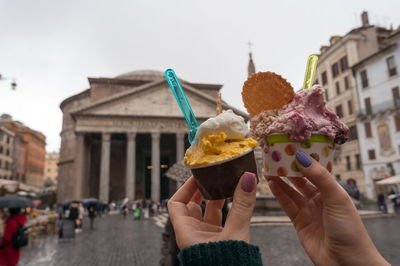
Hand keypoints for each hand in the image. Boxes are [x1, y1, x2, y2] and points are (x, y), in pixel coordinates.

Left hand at [168, 172, 256, 248]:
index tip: (198, 176)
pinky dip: (228, 209)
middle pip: (193, 205)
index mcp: (186, 233)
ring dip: (218, 198)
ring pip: (208, 212)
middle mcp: (193, 234)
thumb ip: (242, 205)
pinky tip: (236, 201)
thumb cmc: (226, 265)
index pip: (176, 203)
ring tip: (228, 185)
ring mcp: (206, 238)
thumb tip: (247, 179)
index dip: (185, 188)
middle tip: (214, 177)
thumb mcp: (235, 232)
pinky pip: (220, 221)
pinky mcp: (219, 242)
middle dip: (203, 190)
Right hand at [267, 151, 388, 265]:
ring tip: (269, 168)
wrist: (346, 262)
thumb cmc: (349, 230)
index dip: (304, 159)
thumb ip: (319, 177)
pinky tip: (271, 184)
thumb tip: (303, 157)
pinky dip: (279, 194)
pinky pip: (287, 205)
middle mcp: (320, 199)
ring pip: (292, 191)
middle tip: (276, 157)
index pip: (315, 170)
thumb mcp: (336, 197)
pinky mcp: (299, 222)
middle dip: (289, 169)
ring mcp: (309, 211)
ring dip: (281, 180)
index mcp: (332, 191)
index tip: (292, 148)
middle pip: (301, 180)